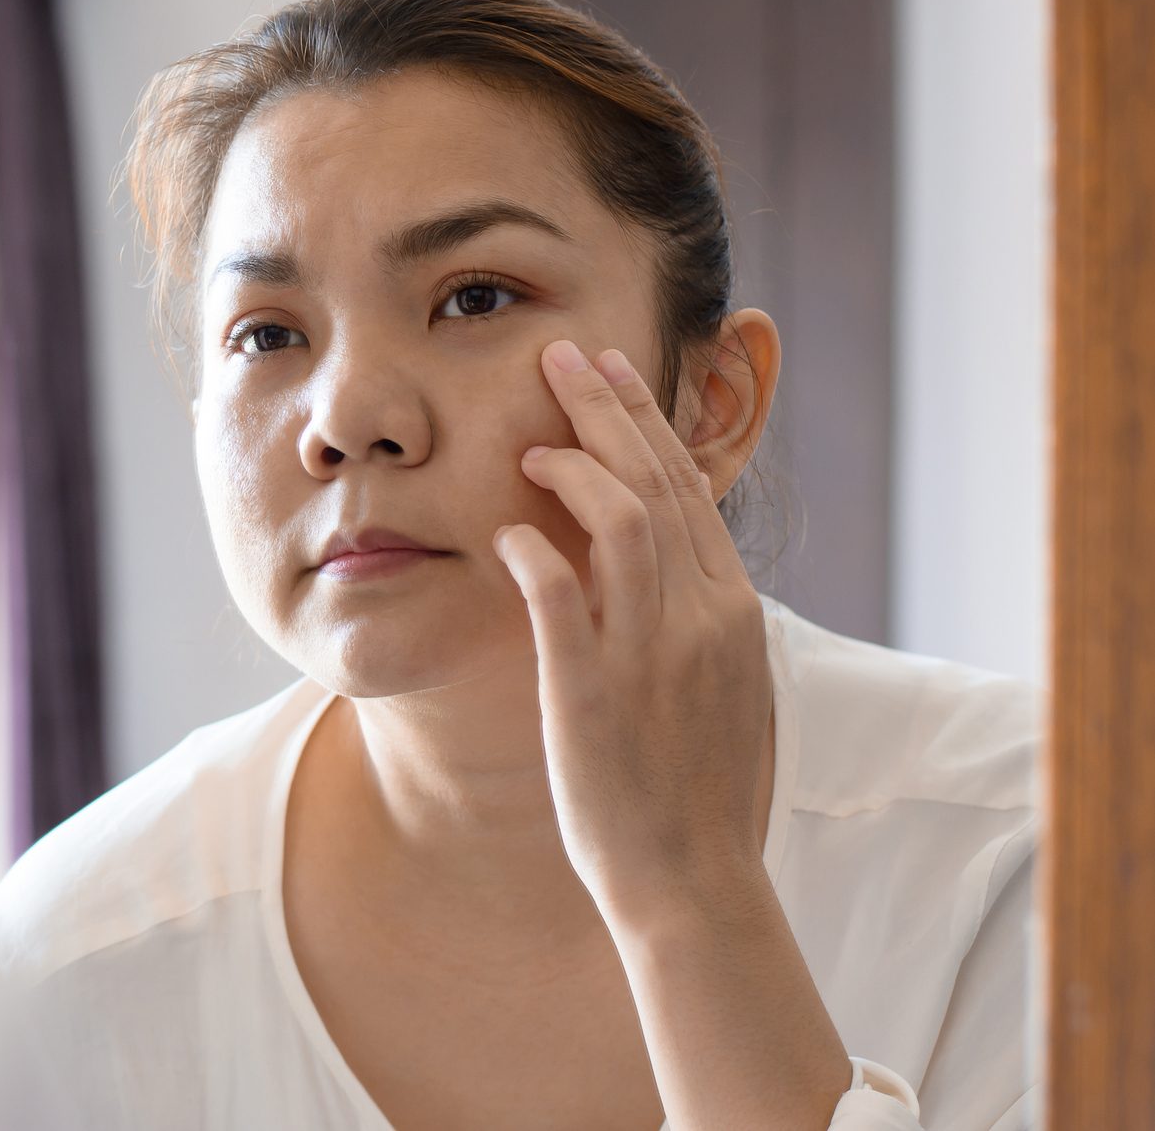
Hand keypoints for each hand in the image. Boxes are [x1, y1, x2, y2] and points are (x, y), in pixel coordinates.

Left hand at [491, 338, 770, 925]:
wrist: (693, 883)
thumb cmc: (696, 788)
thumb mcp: (719, 683)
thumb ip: (693, 612)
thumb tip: (662, 554)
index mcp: (731, 610)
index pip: (685, 487)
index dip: (641, 421)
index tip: (605, 370)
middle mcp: (702, 618)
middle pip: (655, 484)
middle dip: (606, 411)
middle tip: (559, 356)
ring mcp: (651, 656)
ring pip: (623, 524)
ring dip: (574, 470)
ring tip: (529, 443)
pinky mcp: (593, 697)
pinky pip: (562, 602)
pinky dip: (535, 553)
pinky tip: (506, 532)